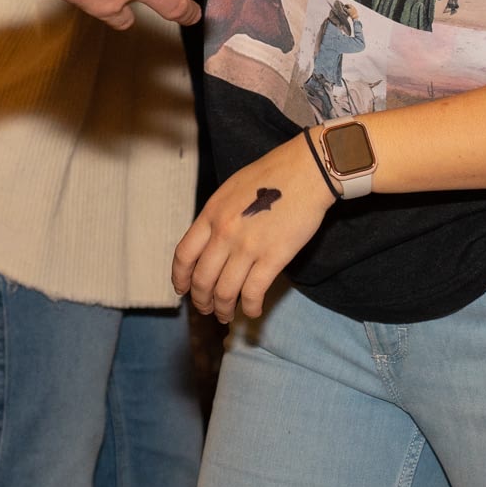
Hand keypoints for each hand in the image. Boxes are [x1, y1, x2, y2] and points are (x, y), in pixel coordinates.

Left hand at [173, 136, 336, 319]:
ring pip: (224, 291)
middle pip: (202, 279)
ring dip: (222, 309)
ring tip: (226, 315)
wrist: (306, 171)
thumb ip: (217, 216)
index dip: (180, 277)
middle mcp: (224, 233)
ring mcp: (247, 246)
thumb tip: (210, 242)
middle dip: (201, 300)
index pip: (184, 254)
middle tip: (206, 309)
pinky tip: (252, 310)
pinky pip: (253, 292)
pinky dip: (249, 307)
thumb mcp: (231, 190)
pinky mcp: (273, 257)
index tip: (182, 289)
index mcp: (211, 214)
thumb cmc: (272, 175)